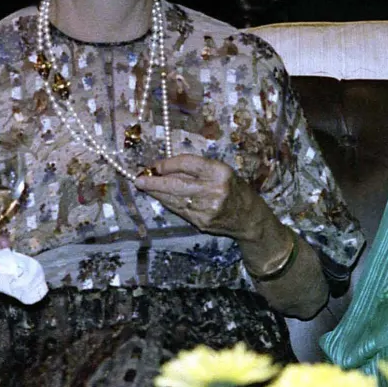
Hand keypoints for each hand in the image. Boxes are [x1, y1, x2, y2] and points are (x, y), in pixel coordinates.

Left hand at [133, 154, 264, 237]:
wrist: (248, 218)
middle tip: (139, 179)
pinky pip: (178, 210)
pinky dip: (167, 203)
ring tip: (145, 187)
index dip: (168, 164)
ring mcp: (207, 208)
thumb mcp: (220, 172)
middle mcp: (214, 190)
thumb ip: (196, 170)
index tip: (155, 165)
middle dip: (154, 182)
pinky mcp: (201, 222)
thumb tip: (165, 168)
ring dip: (157, 193)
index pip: (188, 164)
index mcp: (220, 172)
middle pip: (177, 184)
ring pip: (174, 199)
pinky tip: (160, 198)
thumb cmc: (233, 189)